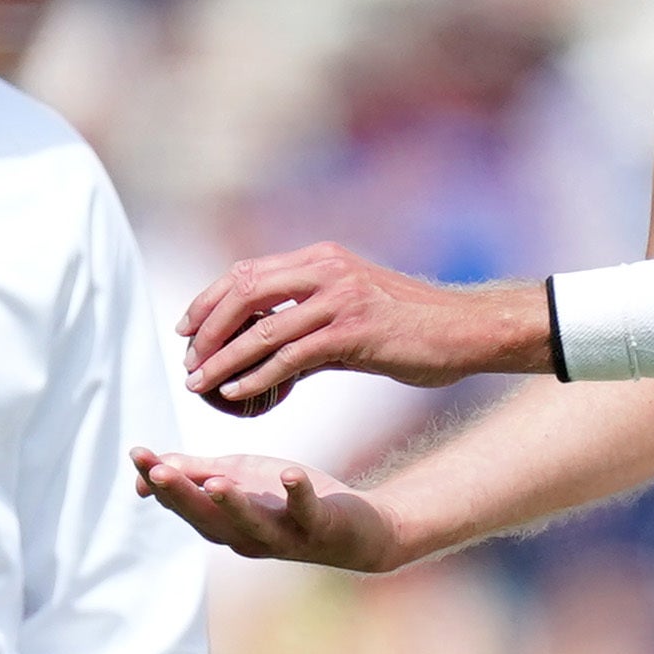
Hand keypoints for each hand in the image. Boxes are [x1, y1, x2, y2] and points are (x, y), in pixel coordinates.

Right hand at [131, 447, 403, 571]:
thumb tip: (149, 468)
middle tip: (155, 471)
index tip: (137, 454)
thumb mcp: (240, 478)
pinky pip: (306, 511)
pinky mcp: (318, 526)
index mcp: (224, 524)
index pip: (185, 503)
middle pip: (209, 518)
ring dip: (232, 503)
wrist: (356, 530)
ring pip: (251, 523)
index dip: (159, 482)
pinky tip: (291, 474)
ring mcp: (283, 535)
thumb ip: (197, 473)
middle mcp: (247, 536)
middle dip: (182, 494)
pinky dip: (299, 494)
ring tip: (214, 481)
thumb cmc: (289, 501)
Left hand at [178, 243, 546, 406]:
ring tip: (200, 384)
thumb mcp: (354, 310)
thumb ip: (311, 322)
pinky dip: (259, 376)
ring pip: (262, 327)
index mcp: (321, 259)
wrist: (466, 331)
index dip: (209, 300)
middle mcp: (325, 269)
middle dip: (207, 327)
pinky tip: (239, 394)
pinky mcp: (352, 331)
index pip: (246, 272)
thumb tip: (269, 350)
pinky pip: (291, 355)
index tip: (187, 328)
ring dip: (223, 358)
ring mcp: (339, 298)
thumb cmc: (413, 327)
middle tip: (188, 360)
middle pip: (243, 291)